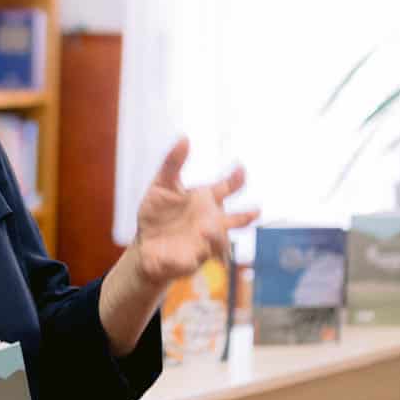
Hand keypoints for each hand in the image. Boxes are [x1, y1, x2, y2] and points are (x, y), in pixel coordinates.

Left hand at [132, 137, 258, 285]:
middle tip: (254, 211)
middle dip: (242, 217)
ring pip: (216, 242)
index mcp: (205, 200)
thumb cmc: (159, 213)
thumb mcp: (162, 184)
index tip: (240, 169)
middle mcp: (210, 221)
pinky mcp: (189, 262)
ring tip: (207, 229)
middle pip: (232, 220)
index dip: (235, 179)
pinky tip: (187, 253)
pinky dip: (190, 258)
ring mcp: (203, 243)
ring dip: (215, 237)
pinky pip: (191, 261)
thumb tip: (184, 138)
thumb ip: (173, 162)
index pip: (226, 188)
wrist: (145, 245)